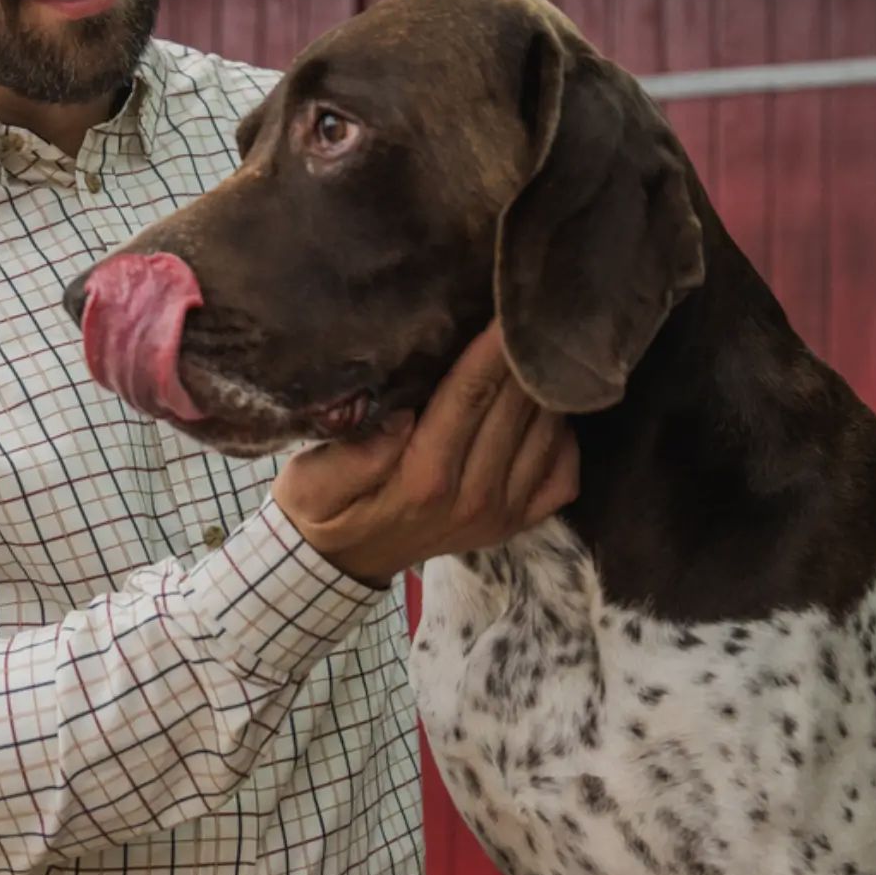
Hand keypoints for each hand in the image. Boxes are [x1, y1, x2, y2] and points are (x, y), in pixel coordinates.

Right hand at [272, 323, 580, 586]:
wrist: (343, 566)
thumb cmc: (323, 509)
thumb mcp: (311, 483)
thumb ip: (353, 454)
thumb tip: (399, 415)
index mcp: (423, 479)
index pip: (470, 398)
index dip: (492, 350)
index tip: (508, 308)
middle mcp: (473, 498)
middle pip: (515, 409)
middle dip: (525, 355)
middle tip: (534, 311)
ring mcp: (500, 514)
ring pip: (546, 435)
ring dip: (547, 389)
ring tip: (542, 346)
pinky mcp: (515, 523)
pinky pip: (563, 474)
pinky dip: (564, 438)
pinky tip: (544, 409)